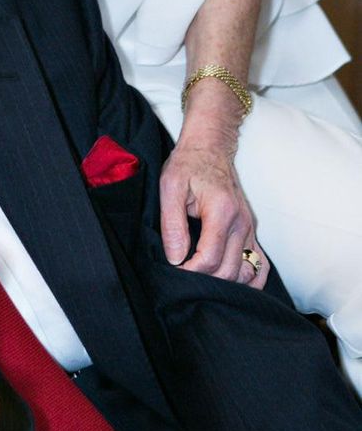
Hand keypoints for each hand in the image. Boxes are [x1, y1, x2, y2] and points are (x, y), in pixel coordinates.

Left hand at [159, 125, 267, 289]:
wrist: (210, 147)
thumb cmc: (188, 165)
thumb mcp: (170, 187)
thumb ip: (172, 224)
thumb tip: (175, 258)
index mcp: (221, 212)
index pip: (209, 259)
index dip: (189, 271)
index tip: (173, 268)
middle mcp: (242, 223)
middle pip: (228, 271)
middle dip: (204, 280)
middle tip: (183, 276)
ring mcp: (250, 229)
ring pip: (246, 273)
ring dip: (224, 282)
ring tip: (202, 278)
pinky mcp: (251, 232)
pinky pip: (260, 266)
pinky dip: (248, 280)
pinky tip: (230, 283)